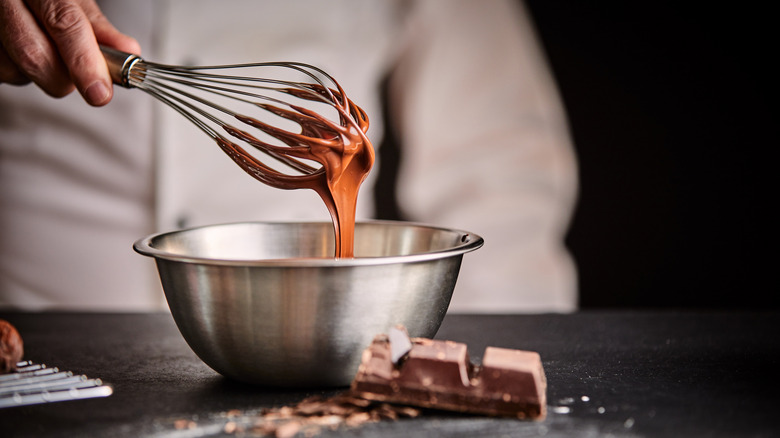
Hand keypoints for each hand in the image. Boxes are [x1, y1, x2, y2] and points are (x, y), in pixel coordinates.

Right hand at [0, 0, 139, 105]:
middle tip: (82, 76)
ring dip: (42, 74)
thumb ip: (97, 26)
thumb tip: (129, 53)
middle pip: (35, 56)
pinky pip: (4, 73)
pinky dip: (22, 71)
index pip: (64, 24)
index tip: (100, 91)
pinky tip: (25, 51)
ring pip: (17, 71)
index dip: (85, 62)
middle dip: (66, 78)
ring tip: (47, 49)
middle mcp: (6, 3)